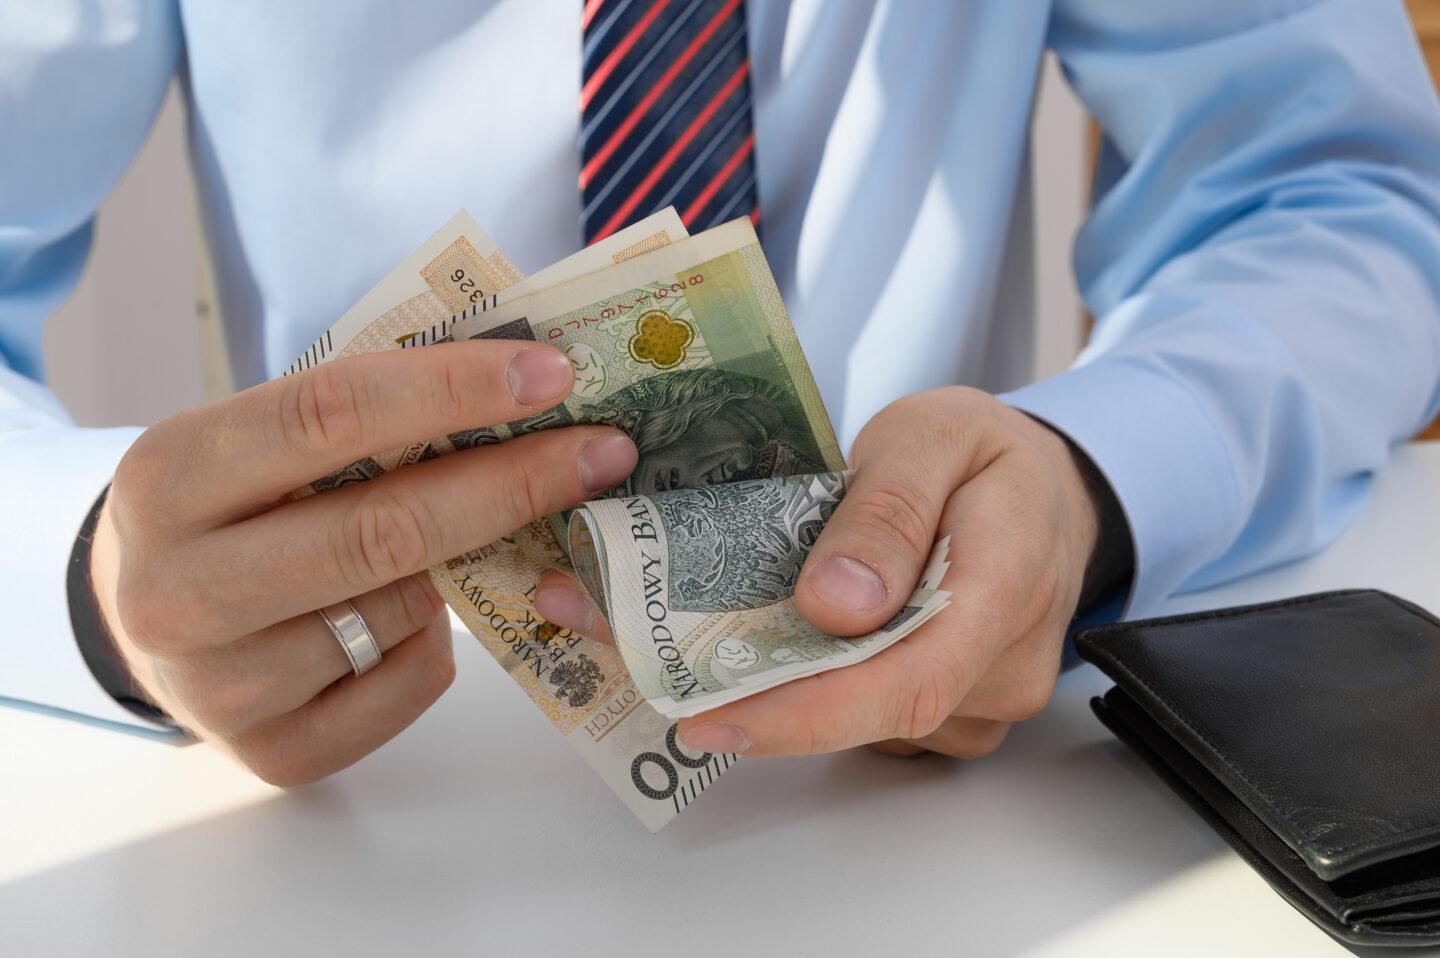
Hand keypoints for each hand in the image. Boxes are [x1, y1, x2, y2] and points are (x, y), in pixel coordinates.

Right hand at [91, 341, 636, 784]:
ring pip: (405, 610)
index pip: (330, 412)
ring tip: (466, 539)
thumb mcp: (262, 442)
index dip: (454, 388)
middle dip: (514, 483)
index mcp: (171, 476)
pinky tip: (412, 617)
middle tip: (605, 453)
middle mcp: (178, 590)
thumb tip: (527, 384)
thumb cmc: (237, 507)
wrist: (146, 620)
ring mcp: (222, 687)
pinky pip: (413, 684)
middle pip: (384, 530)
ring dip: (465, 567)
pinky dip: (438, 642)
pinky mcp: (274, 754)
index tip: (553, 375)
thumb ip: (365, 416)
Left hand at [534, 386, 1103, 758]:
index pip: (908, 682)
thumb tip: (833, 607)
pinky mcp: (950, 709)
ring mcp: (979, 699)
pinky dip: (805, 690)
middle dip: (760, 706)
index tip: (707, 716)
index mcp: (1008, 586)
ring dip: (775, 694)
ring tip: (684, 643)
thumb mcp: (934, 436)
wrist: (1044, 489)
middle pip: (873, 714)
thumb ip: (889, 511)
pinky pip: (871, 716)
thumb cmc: (987, 453)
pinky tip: (754, 648)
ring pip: (865, 722)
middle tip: (650, 673)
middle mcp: (1001, 667)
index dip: (804, 714)